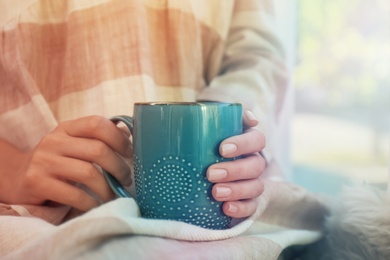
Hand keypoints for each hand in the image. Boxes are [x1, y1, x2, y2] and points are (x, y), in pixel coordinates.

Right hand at [8, 116, 131, 211]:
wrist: (17, 178)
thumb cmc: (56, 161)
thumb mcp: (73, 144)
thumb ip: (96, 139)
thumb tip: (128, 134)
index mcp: (66, 128)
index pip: (97, 124)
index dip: (118, 138)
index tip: (130, 153)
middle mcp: (54, 141)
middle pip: (98, 150)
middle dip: (119, 167)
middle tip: (126, 179)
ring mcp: (44, 161)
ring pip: (88, 173)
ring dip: (108, 188)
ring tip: (114, 194)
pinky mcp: (37, 183)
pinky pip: (74, 195)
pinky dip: (91, 202)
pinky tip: (96, 204)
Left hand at [207, 110, 265, 217]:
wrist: (201, 173)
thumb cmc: (205, 145)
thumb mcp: (209, 129)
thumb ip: (219, 116)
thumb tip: (247, 117)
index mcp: (247, 143)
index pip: (256, 139)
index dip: (243, 143)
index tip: (222, 149)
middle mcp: (254, 162)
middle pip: (256, 165)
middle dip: (235, 170)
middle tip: (210, 173)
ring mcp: (253, 183)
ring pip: (256, 187)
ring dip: (237, 190)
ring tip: (215, 192)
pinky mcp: (249, 202)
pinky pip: (252, 207)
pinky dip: (241, 208)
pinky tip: (226, 208)